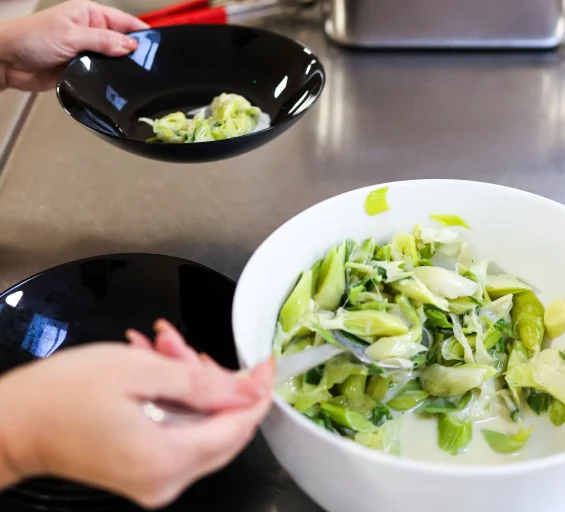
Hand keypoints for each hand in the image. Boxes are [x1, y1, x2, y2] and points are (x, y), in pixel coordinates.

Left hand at [0, 0, 147, 91]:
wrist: (7, 61)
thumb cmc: (30, 38)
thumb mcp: (70, 35)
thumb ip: (103, 41)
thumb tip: (131, 46)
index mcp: (90, 15)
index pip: (125, 21)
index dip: (142, 33)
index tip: (158, 47)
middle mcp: (91, 32)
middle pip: (123, 44)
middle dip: (134, 55)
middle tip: (150, 68)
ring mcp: (87, 53)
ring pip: (114, 62)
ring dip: (121, 70)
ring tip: (136, 80)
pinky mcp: (82, 71)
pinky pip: (103, 77)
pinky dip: (109, 82)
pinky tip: (119, 87)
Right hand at [0, 322, 273, 508]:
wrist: (13, 424)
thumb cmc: (63, 392)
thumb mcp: (139, 371)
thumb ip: (201, 383)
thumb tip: (247, 391)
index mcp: (168, 458)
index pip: (239, 427)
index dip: (257, 392)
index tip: (265, 363)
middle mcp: (168, 481)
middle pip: (225, 432)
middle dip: (218, 384)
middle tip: (190, 348)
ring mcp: (156, 483)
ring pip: (203, 430)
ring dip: (193, 388)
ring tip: (163, 351)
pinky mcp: (146, 475)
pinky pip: (181, 436)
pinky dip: (177, 402)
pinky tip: (157, 371)